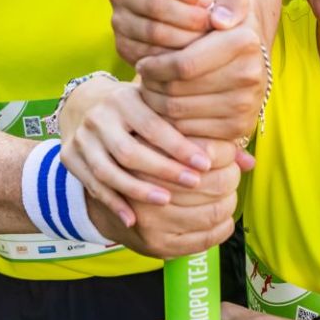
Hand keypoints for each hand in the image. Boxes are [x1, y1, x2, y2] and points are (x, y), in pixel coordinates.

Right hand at [61, 78, 230, 224]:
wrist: (84, 106)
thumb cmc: (140, 112)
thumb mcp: (165, 111)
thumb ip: (203, 133)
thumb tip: (249, 162)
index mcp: (128, 99)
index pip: (155, 124)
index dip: (180, 146)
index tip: (205, 165)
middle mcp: (102, 116)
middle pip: (131, 149)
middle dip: (163, 170)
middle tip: (192, 185)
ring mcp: (83, 138)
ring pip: (109, 170)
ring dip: (138, 189)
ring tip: (165, 202)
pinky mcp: (71, 157)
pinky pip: (92, 184)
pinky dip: (113, 203)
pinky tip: (133, 219)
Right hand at [95, 152, 241, 259]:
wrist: (108, 193)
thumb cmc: (146, 159)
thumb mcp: (168, 139)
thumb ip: (207, 145)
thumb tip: (248, 161)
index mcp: (149, 150)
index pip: (207, 151)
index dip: (225, 153)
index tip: (226, 155)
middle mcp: (146, 186)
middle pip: (214, 183)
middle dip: (230, 178)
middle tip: (230, 174)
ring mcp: (152, 220)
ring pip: (213, 212)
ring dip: (229, 203)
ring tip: (226, 195)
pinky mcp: (158, 244)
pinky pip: (206, 239)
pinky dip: (223, 227)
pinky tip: (221, 217)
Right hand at [110, 0, 214, 64]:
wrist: (178, 17)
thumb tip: (210, 9)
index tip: (208, 0)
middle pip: (155, 6)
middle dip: (188, 16)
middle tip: (209, 23)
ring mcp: (118, 21)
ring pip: (153, 32)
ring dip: (184, 37)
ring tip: (204, 38)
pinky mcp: (122, 46)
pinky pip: (149, 54)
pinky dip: (173, 56)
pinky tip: (191, 53)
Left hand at [135, 0, 265, 140]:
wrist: (247, 59)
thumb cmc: (225, 28)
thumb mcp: (231, 2)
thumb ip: (229, 0)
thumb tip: (219, 20)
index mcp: (244, 42)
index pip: (183, 64)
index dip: (155, 66)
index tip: (142, 63)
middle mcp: (250, 76)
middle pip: (178, 92)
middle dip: (152, 87)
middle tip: (143, 81)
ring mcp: (245, 106)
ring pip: (180, 113)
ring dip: (157, 104)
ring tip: (151, 91)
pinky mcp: (239, 129)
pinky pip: (190, 131)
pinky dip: (170, 123)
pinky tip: (166, 107)